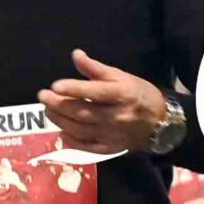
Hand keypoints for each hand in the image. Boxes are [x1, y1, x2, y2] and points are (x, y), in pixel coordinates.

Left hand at [39, 50, 169, 154]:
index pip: (95, 92)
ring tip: (48, 111)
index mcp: (122, 94)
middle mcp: (117, 116)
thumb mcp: (121, 76)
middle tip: (43, 96)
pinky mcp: (111, 148)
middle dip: (60, 105)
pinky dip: (72, 141)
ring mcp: (113, 134)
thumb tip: (76, 55)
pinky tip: (61, 131)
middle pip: (84, 112)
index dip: (74, 89)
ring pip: (82, 130)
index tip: (55, 85)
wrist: (160, 123)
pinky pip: (88, 147)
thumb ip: (96, 68)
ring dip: (61, 121)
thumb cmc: (138, 94)